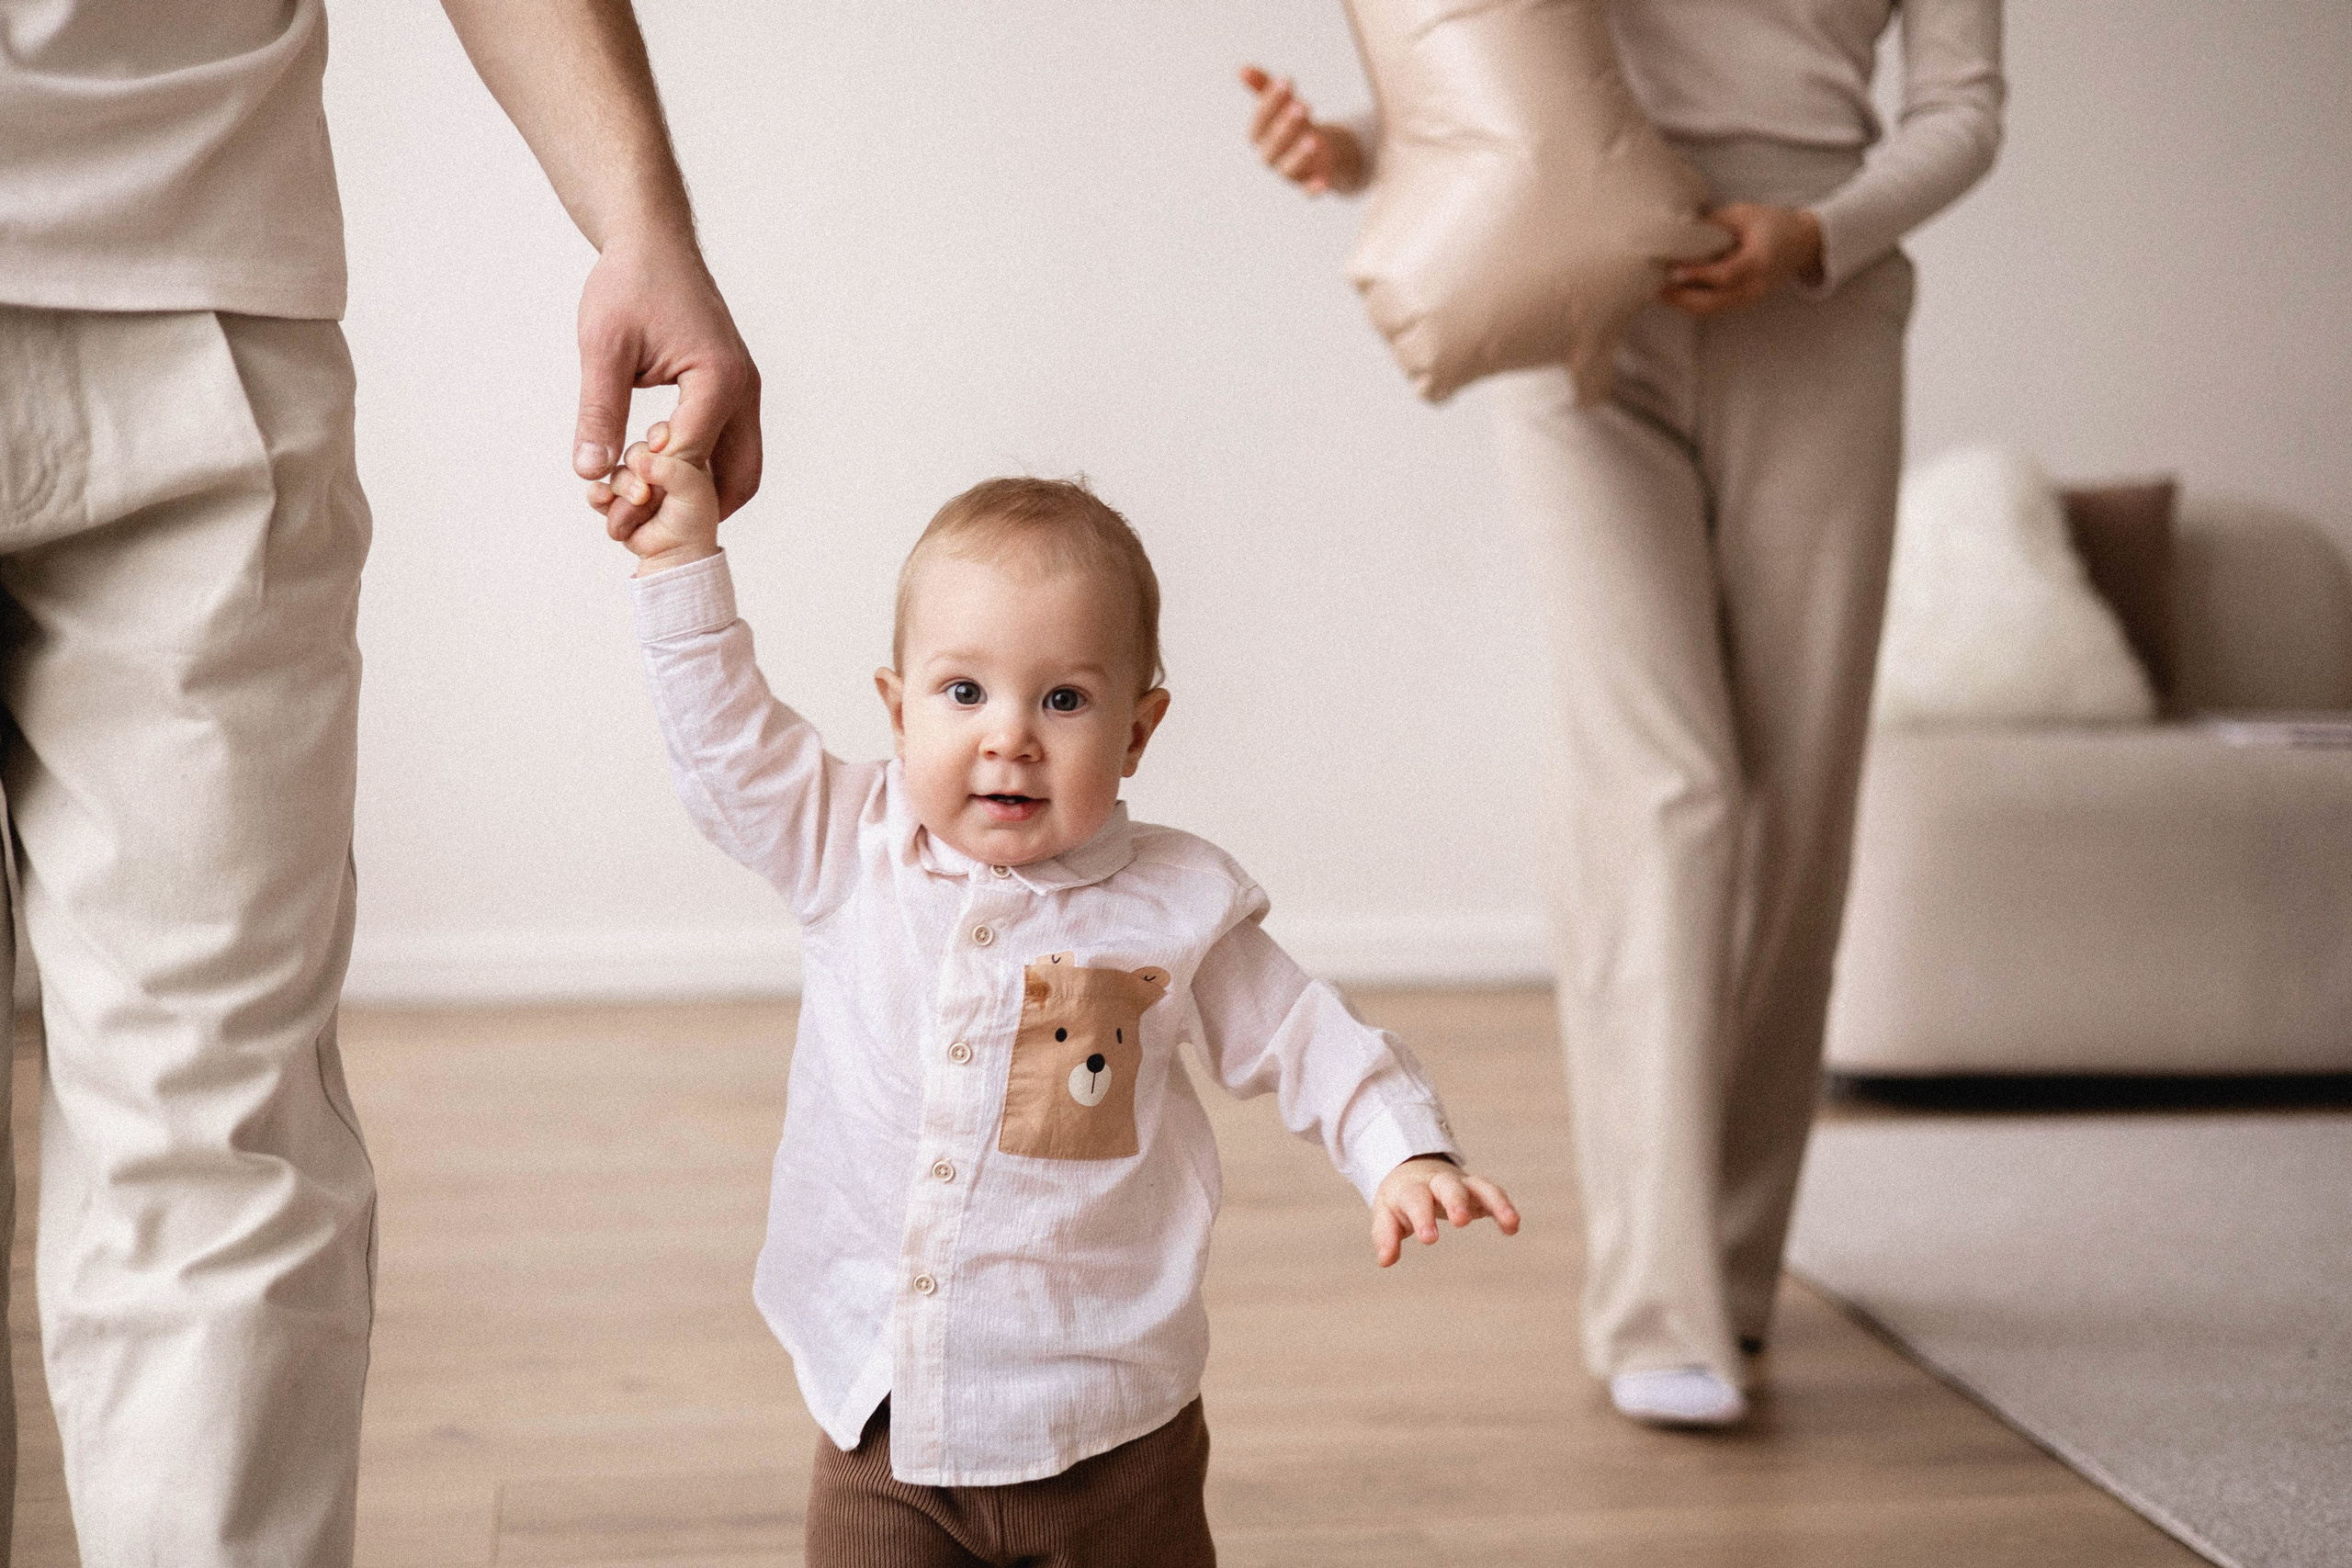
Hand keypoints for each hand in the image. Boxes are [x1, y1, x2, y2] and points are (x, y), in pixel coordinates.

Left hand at [576, 230, 761, 534]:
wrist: (652, 241)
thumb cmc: (629, 283)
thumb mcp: (604, 348)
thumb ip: (598, 413)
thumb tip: (588, 474)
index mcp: (718, 379)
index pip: (690, 456)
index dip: (651, 485)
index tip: (611, 503)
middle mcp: (743, 390)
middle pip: (739, 479)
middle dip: (696, 512)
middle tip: (648, 530)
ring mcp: (743, 392)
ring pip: (738, 467)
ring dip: (701, 495)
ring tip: (650, 507)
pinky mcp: (732, 390)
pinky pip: (728, 446)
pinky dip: (701, 471)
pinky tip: (657, 474)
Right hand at [606, 421, 721, 575]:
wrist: (677, 555)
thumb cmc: (692, 521)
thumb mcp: (692, 488)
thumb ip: (669, 468)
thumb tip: (639, 461)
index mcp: (679, 459)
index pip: (662, 435)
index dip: (658, 438)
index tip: (660, 446)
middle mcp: (656, 470)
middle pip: (635, 454)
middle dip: (638, 473)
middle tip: (647, 493)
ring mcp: (635, 486)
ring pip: (617, 475)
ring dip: (624, 492)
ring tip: (639, 505)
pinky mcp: (617, 503)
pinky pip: (599, 492)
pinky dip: (599, 496)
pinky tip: (603, 499)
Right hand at [1239, 65, 1366, 195]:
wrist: (1319, 150)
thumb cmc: (1295, 123)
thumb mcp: (1283, 104)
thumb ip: (1265, 88)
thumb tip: (1241, 69)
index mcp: (1258, 136)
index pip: (1260, 120)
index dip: (1271, 101)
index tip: (1287, 81)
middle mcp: (1269, 156)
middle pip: (1273, 143)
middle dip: (1287, 125)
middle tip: (1303, 105)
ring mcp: (1287, 173)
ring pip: (1288, 168)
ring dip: (1299, 155)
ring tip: (1314, 139)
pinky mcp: (1306, 186)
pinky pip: (1307, 192)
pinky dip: (1313, 189)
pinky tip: (1323, 183)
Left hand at [1371, 1156, 1519, 1267]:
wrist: (1413, 1167)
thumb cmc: (1399, 1198)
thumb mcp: (1386, 1213)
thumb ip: (1385, 1235)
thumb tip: (1385, 1260)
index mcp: (1411, 1189)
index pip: (1416, 1199)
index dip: (1422, 1217)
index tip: (1428, 1239)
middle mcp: (1438, 1183)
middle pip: (1448, 1186)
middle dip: (1456, 1201)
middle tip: (1461, 1220)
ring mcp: (1461, 1185)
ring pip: (1480, 1186)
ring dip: (1494, 1201)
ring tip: (1510, 1221)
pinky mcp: (1478, 1191)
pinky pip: (1494, 1194)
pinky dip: (1504, 1208)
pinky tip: (1512, 1227)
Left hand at [1660, 203, 1823, 316]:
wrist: (1801, 243)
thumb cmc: (1771, 223)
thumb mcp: (1743, 214)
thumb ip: (1713, 225)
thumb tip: (1678, 232)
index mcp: (1760, 260)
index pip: (1725, 275)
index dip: (1698, 275)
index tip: (1673, 270)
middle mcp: (1756, 285)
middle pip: (1714, 303)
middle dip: (1681, 298)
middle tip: (1655, 287)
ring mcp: (1751, 298)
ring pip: (1711, 310)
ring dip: (1683, 304)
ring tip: (1659, 291)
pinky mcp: (1744, 303)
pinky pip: (1715, 309)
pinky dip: (1693, 304)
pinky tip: (1675, 294)